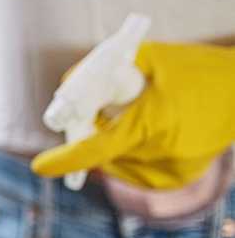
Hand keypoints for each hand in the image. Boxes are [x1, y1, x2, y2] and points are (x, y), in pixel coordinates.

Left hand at [32, 42, 234, 188]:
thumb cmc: (196, 70)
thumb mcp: (151, 58)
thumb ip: (108, 72)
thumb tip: (71, 86)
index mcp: (152, 123)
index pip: (97, 149)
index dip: (66, 160)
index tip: (40, 167)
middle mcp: (160, 153)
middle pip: (102, 152)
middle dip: (91, 134)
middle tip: (89, 115)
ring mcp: (170, 171)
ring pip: (115, 161)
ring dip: (112, 141)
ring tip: (142, 113)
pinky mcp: (174, 178)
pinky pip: (133, 167)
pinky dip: (129, 150)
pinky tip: (152, 129)